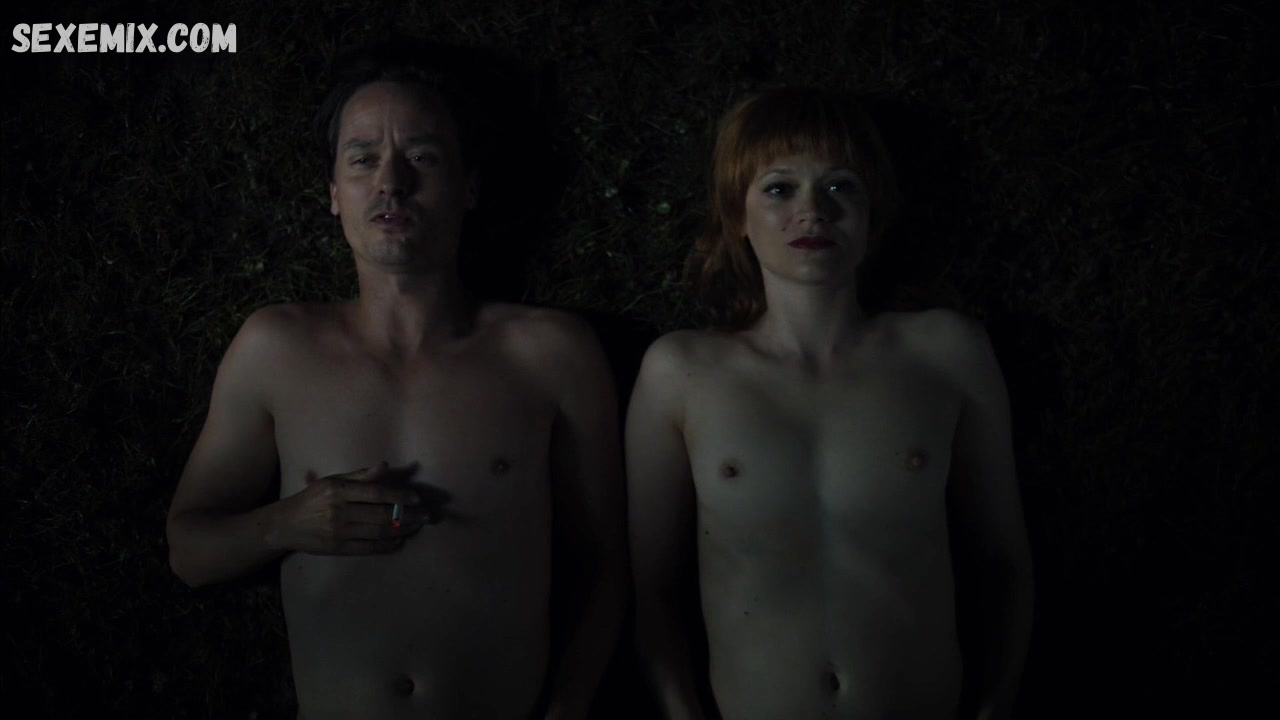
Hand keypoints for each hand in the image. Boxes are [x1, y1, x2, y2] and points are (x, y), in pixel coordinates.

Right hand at [271, 461, 426, 554]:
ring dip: (402, 530)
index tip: (417, 499)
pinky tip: (399, 540)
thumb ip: (360, 475)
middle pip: (381, 515)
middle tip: (425, 516)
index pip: (376, 493)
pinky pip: (369, 548)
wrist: (286, 525)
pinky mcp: (338, 549)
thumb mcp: (332, 481)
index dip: (399, 496)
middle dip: (408, 516)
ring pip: (378, 532)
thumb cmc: (313, 498)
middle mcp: (338, 511)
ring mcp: (338, 532)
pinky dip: (387, 545)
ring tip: (416, 526)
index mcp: (338, 490)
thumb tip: (385, 465)